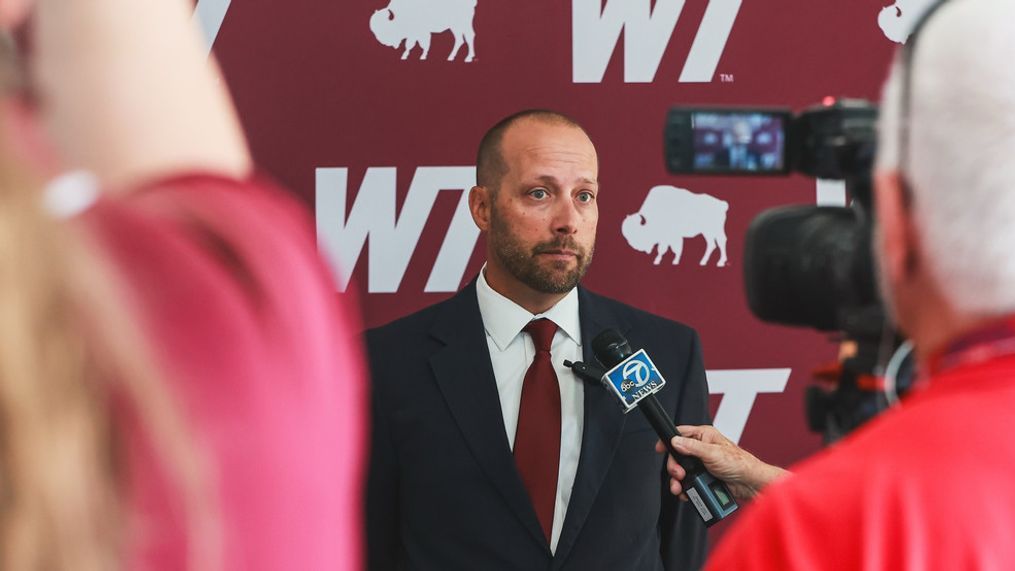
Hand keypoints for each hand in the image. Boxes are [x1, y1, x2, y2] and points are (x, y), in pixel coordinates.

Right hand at [654, 425, 787, 501]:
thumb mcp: (712, 453)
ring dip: (678, 481)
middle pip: (677, 456)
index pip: (680, 434)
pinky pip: (689, 482)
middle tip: (678, 475)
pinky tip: (686, 493)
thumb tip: (675, 441)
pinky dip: (685, 489)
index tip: (659, 449)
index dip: (668, 441)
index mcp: (704, 436)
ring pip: (682, 471)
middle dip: (674, 467)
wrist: (750, 484)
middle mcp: (701, 449)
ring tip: (679, 488)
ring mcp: (702, 464)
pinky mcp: (704, 477)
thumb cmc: (739, 463)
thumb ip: (692, 447)